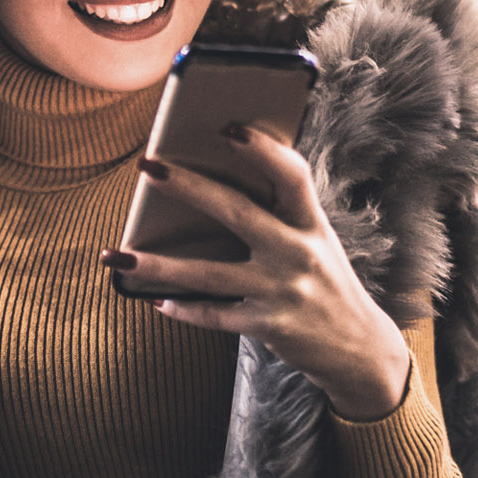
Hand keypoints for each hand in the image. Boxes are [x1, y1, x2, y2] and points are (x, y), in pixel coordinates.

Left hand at [100, 123, 410, 419]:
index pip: (292, 176)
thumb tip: (214, 178)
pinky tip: (157, 300)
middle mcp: (298, 253)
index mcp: (310, 222)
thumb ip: (279, 213)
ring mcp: (283, 291)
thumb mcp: (314, 239)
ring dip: (159, 264)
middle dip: (189, 188)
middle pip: (237, 213)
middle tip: (148, 166)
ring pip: (210, 274)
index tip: (229, 128)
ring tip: (117, 254)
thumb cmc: (323, 277)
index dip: (263, 151)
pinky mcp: (271, 326)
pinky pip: (217, 316)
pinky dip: (185, 308)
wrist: (360, 349)